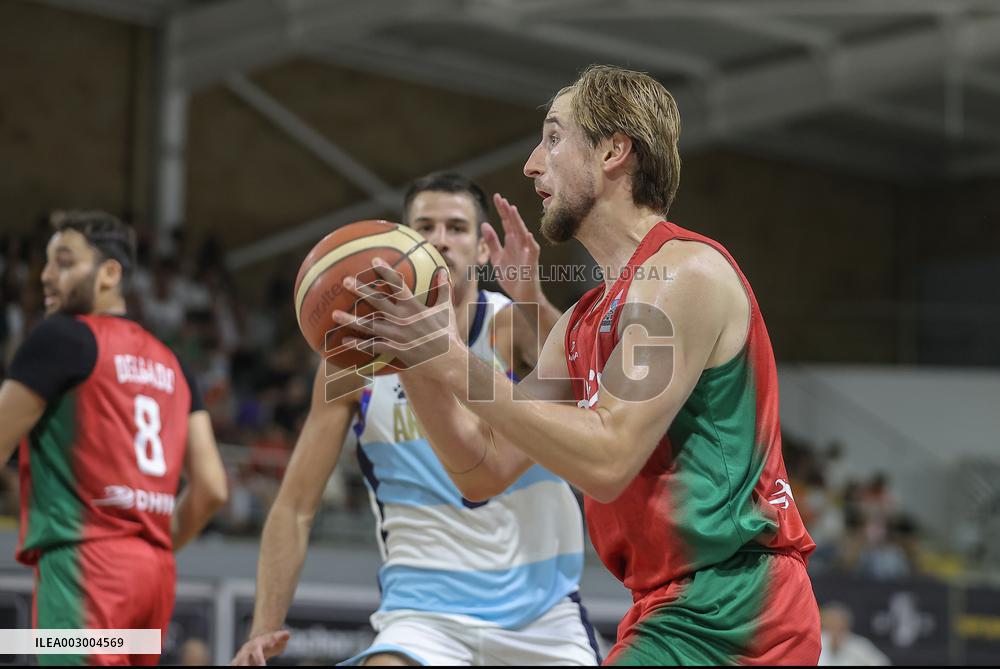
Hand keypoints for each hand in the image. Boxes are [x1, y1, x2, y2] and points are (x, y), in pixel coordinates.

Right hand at [230, 630, 289, 665]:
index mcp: (256, 644)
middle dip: (245, 665)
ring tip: (238, 668)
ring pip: (236, 662)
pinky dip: (232, 665)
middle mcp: (246, 650)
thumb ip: (281, 637)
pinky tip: (230, 667)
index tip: (263, 666)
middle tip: (257, 667)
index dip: (259, 658)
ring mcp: (241, 656)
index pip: (257, 652)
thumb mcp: (278, 638)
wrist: (260, 639)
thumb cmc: (271, 641)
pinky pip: (233, 664)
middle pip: (243, 659)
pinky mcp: (238, 661)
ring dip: (238, 665)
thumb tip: (287, 634)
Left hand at [333, 259, 465, 381]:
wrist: (448, 361)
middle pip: (377, 301)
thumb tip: (443, 270)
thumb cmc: (448, 334)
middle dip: (361, 290)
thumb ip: (443, 289)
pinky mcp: (394, 350)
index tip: (374, 260)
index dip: (386, 271)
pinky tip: (344, 340)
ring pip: (369, 325)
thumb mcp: (447, 309)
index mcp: (414, 307)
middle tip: (345, 281)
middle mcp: (402, 319)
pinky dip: (358, 343)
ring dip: (351, 319)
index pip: (398, 285)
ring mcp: (397, 335)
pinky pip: (372, 346)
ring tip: (334, 314)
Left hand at [483, 193, 543, 303]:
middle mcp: (520, 245)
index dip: (502, 210)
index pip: (507, 223)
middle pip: (514, 225)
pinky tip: (528, 235)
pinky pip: (533, 253)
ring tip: (513, 210)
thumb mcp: (497, 258)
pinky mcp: (532, 264)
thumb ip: (492, 242)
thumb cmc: (512, 277)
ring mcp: (527, 253)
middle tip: (502, 199)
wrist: (522, 296)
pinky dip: (531, 244)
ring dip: (518, 222)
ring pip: (523, 234)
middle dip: (508, 212)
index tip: (497, 197)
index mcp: (511, 243)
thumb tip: (484, 225)